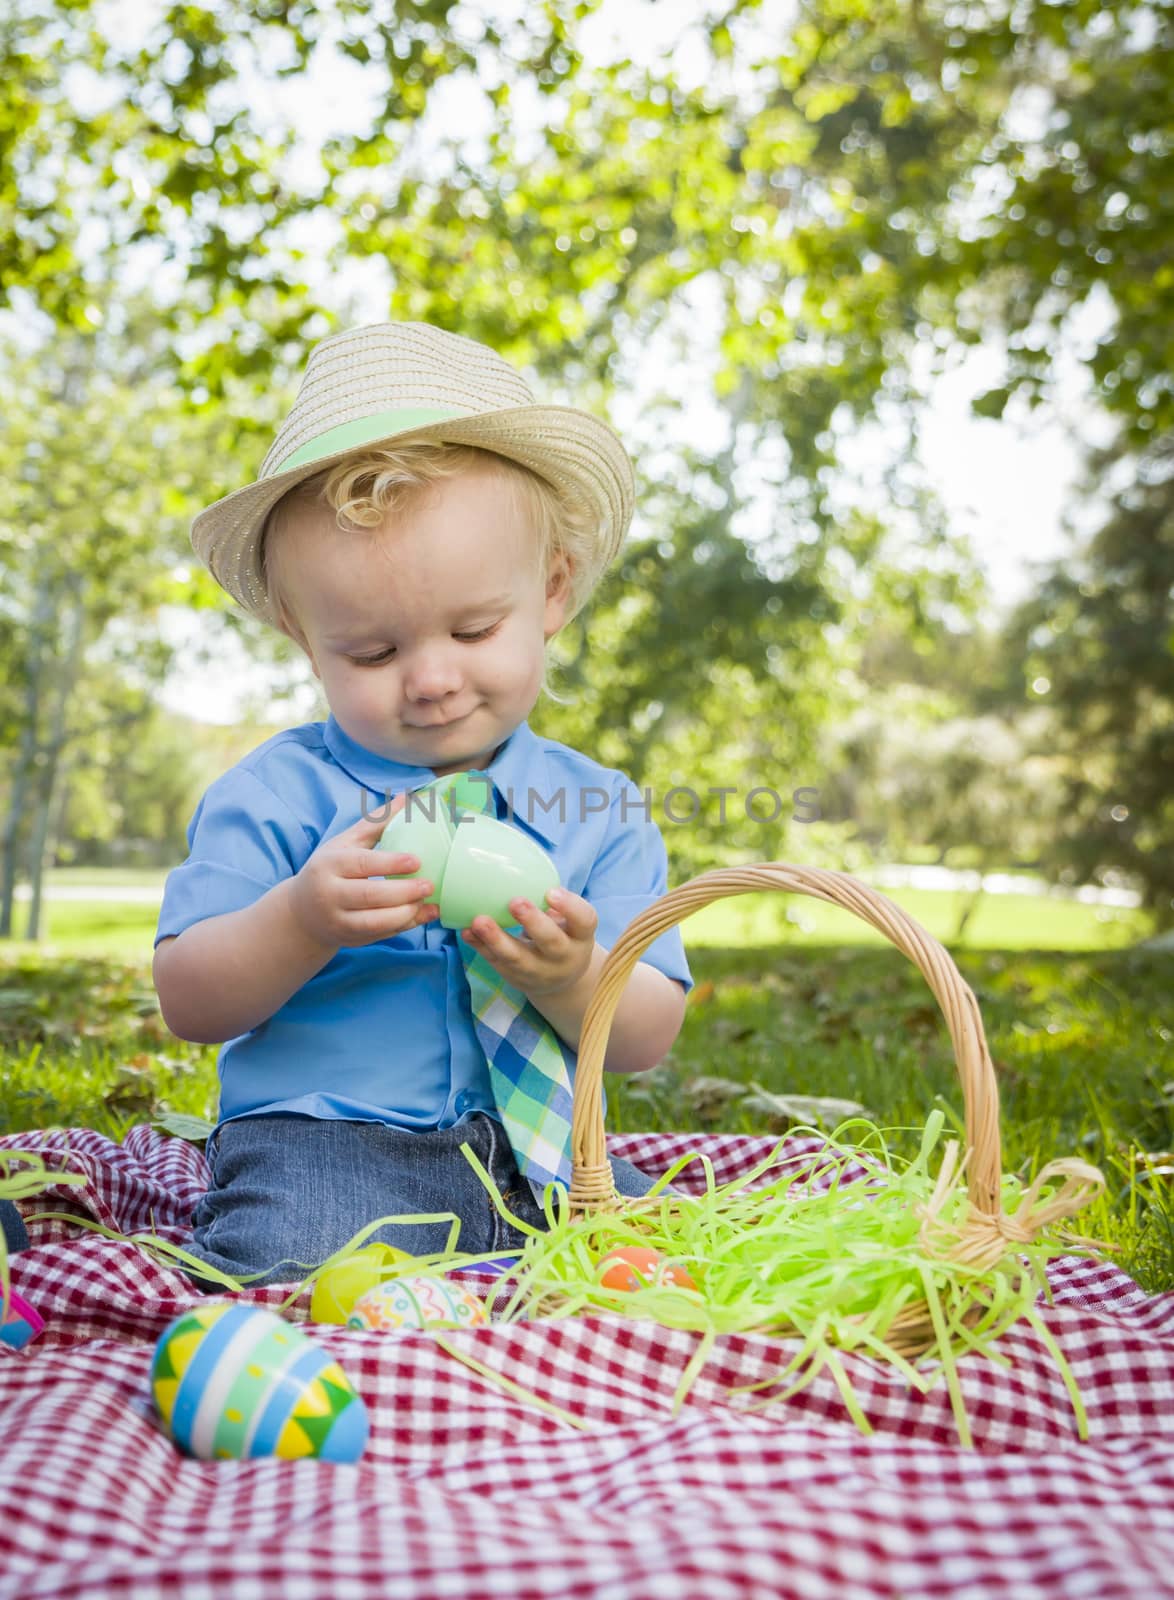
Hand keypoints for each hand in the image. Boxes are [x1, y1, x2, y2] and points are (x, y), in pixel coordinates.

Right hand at [287, 794, 439, 950]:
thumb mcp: (345, 844)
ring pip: (374, 922)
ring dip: (406, 914)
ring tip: (429, 902)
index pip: (360, 864)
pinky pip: (380, 935)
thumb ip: (376, 823)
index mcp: (327, 866)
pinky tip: (424, 915)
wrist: (302, 914)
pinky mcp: (349, 940)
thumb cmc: (328, 870)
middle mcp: (329, 895)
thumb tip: (408, 797)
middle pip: (368, 896)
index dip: (389, 863)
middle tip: (429, 884)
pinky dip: (404, 927)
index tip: (416, 860)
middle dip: (402, 892)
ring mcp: (338, 921)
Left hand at [462, 887, 598, 998]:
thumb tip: (524, 867)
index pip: (584, 921)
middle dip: (533, 922)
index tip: (551, 891)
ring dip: (496, 939)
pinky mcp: (515, 977)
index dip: (570, 906)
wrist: (561, 981)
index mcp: (581, 937)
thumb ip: (556, 902)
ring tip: (479, 921)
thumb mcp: (570, 922)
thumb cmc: (564, 936)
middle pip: (551, 942)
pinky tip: (467, 932)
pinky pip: (496, 962)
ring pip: (518, 958)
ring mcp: (539, 971)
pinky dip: (480, 947)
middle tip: (515, 902)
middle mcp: (564, 957)